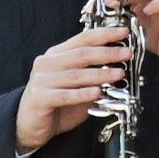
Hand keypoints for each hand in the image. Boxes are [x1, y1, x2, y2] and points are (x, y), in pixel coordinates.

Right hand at [16, 18, 135, 150]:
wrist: (31, 125)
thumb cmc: (58, 104)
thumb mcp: (77, 85)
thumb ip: (93, 75)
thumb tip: (120, 67)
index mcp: (56, 55)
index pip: (82, 39)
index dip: (104, 34)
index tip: (124, 33)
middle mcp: (47, 64)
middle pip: (80, 54)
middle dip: (107, 53)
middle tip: (127, 53)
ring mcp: (41, 80)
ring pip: (75, 75)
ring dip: (99, 74)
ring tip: (119, 74)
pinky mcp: (39, 98)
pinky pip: (65, 95)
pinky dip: (82, 94)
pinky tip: (97, 93)